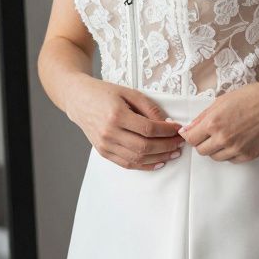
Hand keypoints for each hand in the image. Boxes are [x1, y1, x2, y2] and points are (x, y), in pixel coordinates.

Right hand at [63, 75, 184, 170]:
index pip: (148, 129)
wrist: (78, 100)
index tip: (178, 129)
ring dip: (159, 158)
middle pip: (145, 146)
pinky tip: (158, 162)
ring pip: (137, 158)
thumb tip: (168, 123)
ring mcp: (105, 145)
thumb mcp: (129, 92)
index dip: (167, 131)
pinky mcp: (103, 152)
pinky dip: (145, 165)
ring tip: (173, 153)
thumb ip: (149, 108)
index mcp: (116, 115)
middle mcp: (109, 132)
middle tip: (180, 142)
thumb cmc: (104, 93)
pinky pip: (127, 164)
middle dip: (167, 146)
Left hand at [179, 78, 258, 162]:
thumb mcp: (222, 100)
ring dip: (216, 149)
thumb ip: (203, 117)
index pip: (191, 139)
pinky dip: (231, 153)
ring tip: (226, 135)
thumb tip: (188, 129)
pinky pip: (231, 160)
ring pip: (216, 157)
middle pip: (201, 151)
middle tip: (210, 134)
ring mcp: (237, 149)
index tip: (193, 133)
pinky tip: (237, 140)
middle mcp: (223, 138)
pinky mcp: (249, 155)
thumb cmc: (253, 96)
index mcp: (214, 123)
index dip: (190, 135)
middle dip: (202, 142)